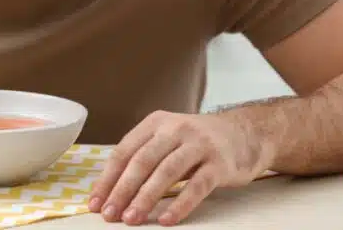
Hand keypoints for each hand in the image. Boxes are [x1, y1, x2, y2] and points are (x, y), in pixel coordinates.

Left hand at [88, 111, 270, 225]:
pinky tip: (166, 220)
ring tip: (132, 219)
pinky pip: (197, 186)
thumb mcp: (168, 138)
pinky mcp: (220, 162)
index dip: (108, 178)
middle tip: (110, 215)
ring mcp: (199, 144)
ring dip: (146, 198)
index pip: (124, 151)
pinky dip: (180, 204)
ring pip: (166, 172)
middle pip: (142, 161)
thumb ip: (144, 157)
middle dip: (122, 190)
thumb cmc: (198, 142)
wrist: (247, 133)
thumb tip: (111, 190)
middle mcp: (175, 128)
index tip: (95, 202)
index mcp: (156, 122)